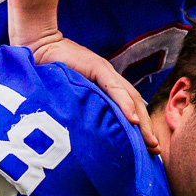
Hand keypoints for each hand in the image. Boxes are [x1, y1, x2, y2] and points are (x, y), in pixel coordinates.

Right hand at [28, 32, 157, 148]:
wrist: (40, 46)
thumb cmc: (52, 72)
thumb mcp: (71, 93)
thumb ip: (83, 107)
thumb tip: (87, 134)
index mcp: (106, 85)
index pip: (130, 107)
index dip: (141, 127)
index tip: (148, 148)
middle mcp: (110, 78)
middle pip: (136, 104)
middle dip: (146, 128)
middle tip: (155, 149)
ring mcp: (105, 71)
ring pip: (130, 97)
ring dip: (141, 120)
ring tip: (148, 140)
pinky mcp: (96, 66)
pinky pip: (114, 87)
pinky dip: (124, 103)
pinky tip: (132, 118)